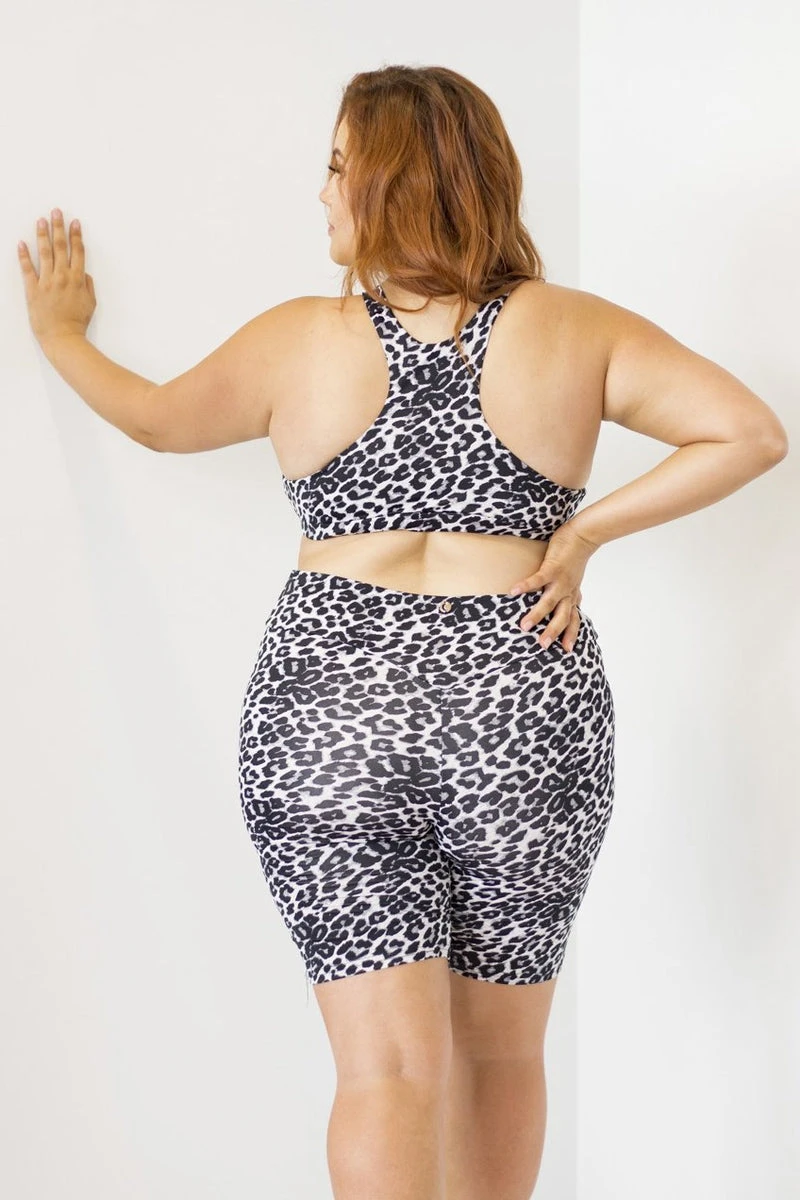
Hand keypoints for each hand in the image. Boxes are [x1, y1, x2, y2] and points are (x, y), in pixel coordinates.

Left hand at [18, 209, 95, 345]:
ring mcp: (47, 281)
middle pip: (61, 247)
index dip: (76, 236)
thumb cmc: (77, 323)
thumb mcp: (90, 304)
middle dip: (59, 227)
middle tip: (56, 212)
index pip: (78, 252)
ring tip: (40, 221)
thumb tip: (84, 273)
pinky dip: (23, 255)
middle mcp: (62, 276)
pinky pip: (27, 268)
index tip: (75, 223)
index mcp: (77, 279)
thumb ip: (88, 286)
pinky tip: (21, 243)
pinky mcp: (33, 289)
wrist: (63, 338)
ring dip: (43, 235)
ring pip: (45, 253)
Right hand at [507, 524, 600, 651]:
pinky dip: (526, 586)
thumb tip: (574, 603)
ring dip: (537, 615)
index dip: (571, 634)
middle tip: (542, 646)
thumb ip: (571, 592)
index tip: (567, 650)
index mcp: (571, 595)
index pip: (573, 618)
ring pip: (549, 602)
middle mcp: (568, 591)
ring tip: (524, 626)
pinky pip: (538, 580)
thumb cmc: (575, 557)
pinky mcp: (552, 568)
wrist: (583, 536)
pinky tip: (513, 591)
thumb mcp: (575, 579)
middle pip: (562, 616)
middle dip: (553, 632)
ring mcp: (560, 581)